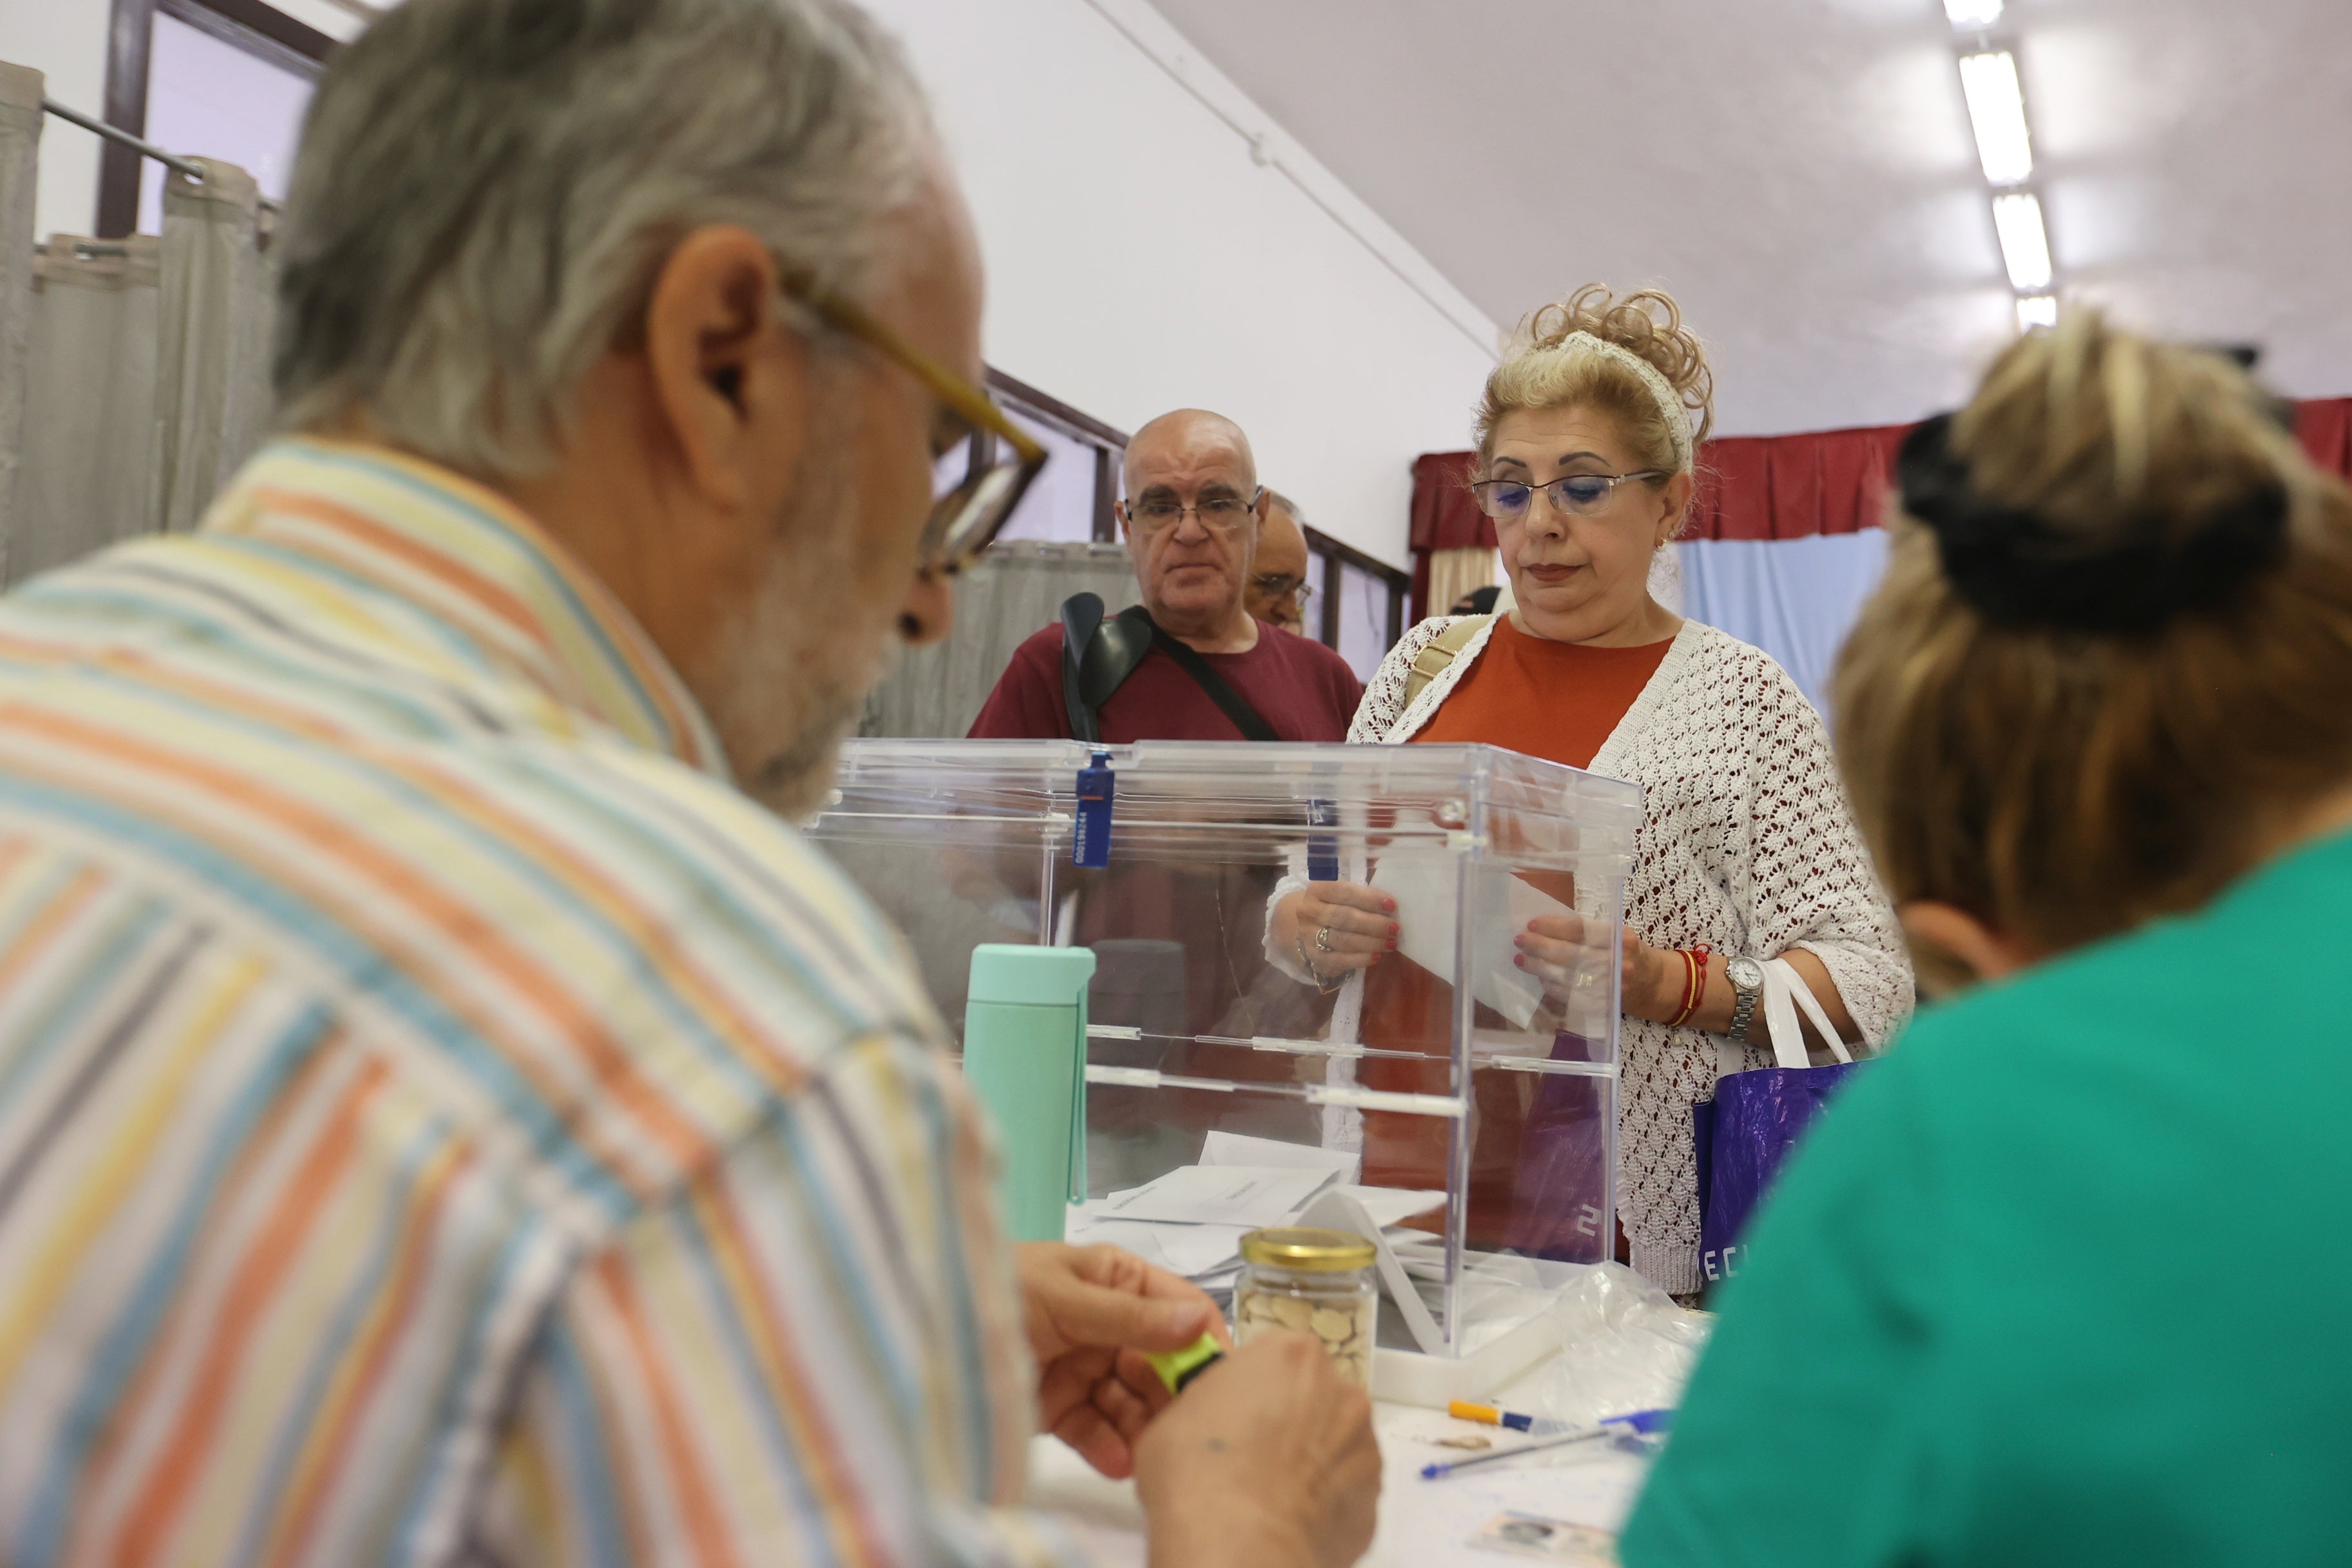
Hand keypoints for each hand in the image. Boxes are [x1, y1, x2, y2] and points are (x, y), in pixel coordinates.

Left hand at [1017, 1243, 1226, 1480]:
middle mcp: (1108, 1323)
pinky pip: (1097, 1429)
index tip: (1222, 1377)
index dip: (1204, 1339)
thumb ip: (1129, 1316)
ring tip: (1152, 1452)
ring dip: (1145, 1426)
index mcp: (1115, 1279)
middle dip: (1174, 1393)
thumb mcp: (1065, 1296)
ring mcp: (1084, 1366)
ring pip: (1133, 1401)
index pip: (1179, 1307)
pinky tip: (1120, 1463)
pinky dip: (1110, 1446)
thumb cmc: (997, 1289)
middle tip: (1185, 1426)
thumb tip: (1198, 1322)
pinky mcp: (1060, 1407)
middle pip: (1162, 1362)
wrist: (922, 1328)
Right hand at [1135, 1333, 1381, 1567]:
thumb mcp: (1173, 1417)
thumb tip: (1211, 1416)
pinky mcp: (1372, 1502)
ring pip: (1336, 1445)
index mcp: (1293, 1355)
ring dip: (1311, 1461)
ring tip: (1270, 1493)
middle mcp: (1340, 1392)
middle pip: (1314, 1396)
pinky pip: (1345, 1493)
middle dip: (1289, 1419)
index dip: (1252, 1387)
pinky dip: (1324, 1503)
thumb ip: (1208, 1401)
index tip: (1234, 1412)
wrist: (1236, 1547)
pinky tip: (1289, 1519)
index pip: (1276, 1357)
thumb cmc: (1199, 1475)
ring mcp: (1364, 1449)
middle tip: (1251, 1453)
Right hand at [1269, 881, 1397, 984]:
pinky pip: (1338, 960)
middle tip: (1394, 928)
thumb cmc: (1335, 906)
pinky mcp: (1313, 957)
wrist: (1309, 926)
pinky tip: (1376, 956)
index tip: (1391, 905)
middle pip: (1343, 918)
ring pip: (1342, 940)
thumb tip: (1390, 906)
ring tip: (1390, 943)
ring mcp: (1308, 935)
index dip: (1369, 899)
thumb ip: (1364, 897)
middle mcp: (1308, 911)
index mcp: (1317, 890)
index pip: (1343, 892)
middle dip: (1373, 924)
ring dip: (1370, 943)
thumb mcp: (1345, 895)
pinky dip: (1360, 959)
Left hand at [1512, 914, 1667, 1019]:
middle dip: (1541, 947)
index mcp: (1621, 939)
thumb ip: (1588, 932)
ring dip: (1540, 968)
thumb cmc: (1626, 952)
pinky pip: (1572, 996)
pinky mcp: (1604, 1005)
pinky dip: (1553, 987)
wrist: (1651, 983)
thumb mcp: (1616, 934)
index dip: (1554, 927)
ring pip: (1568, 977)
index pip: (1582, 930)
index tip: (1532, 923)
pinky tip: (1540, 978)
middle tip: (1520, 940)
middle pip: (1572, 954)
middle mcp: (1619, 963)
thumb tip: (1544, 928)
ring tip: (1521, 959)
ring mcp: (1612, 987)